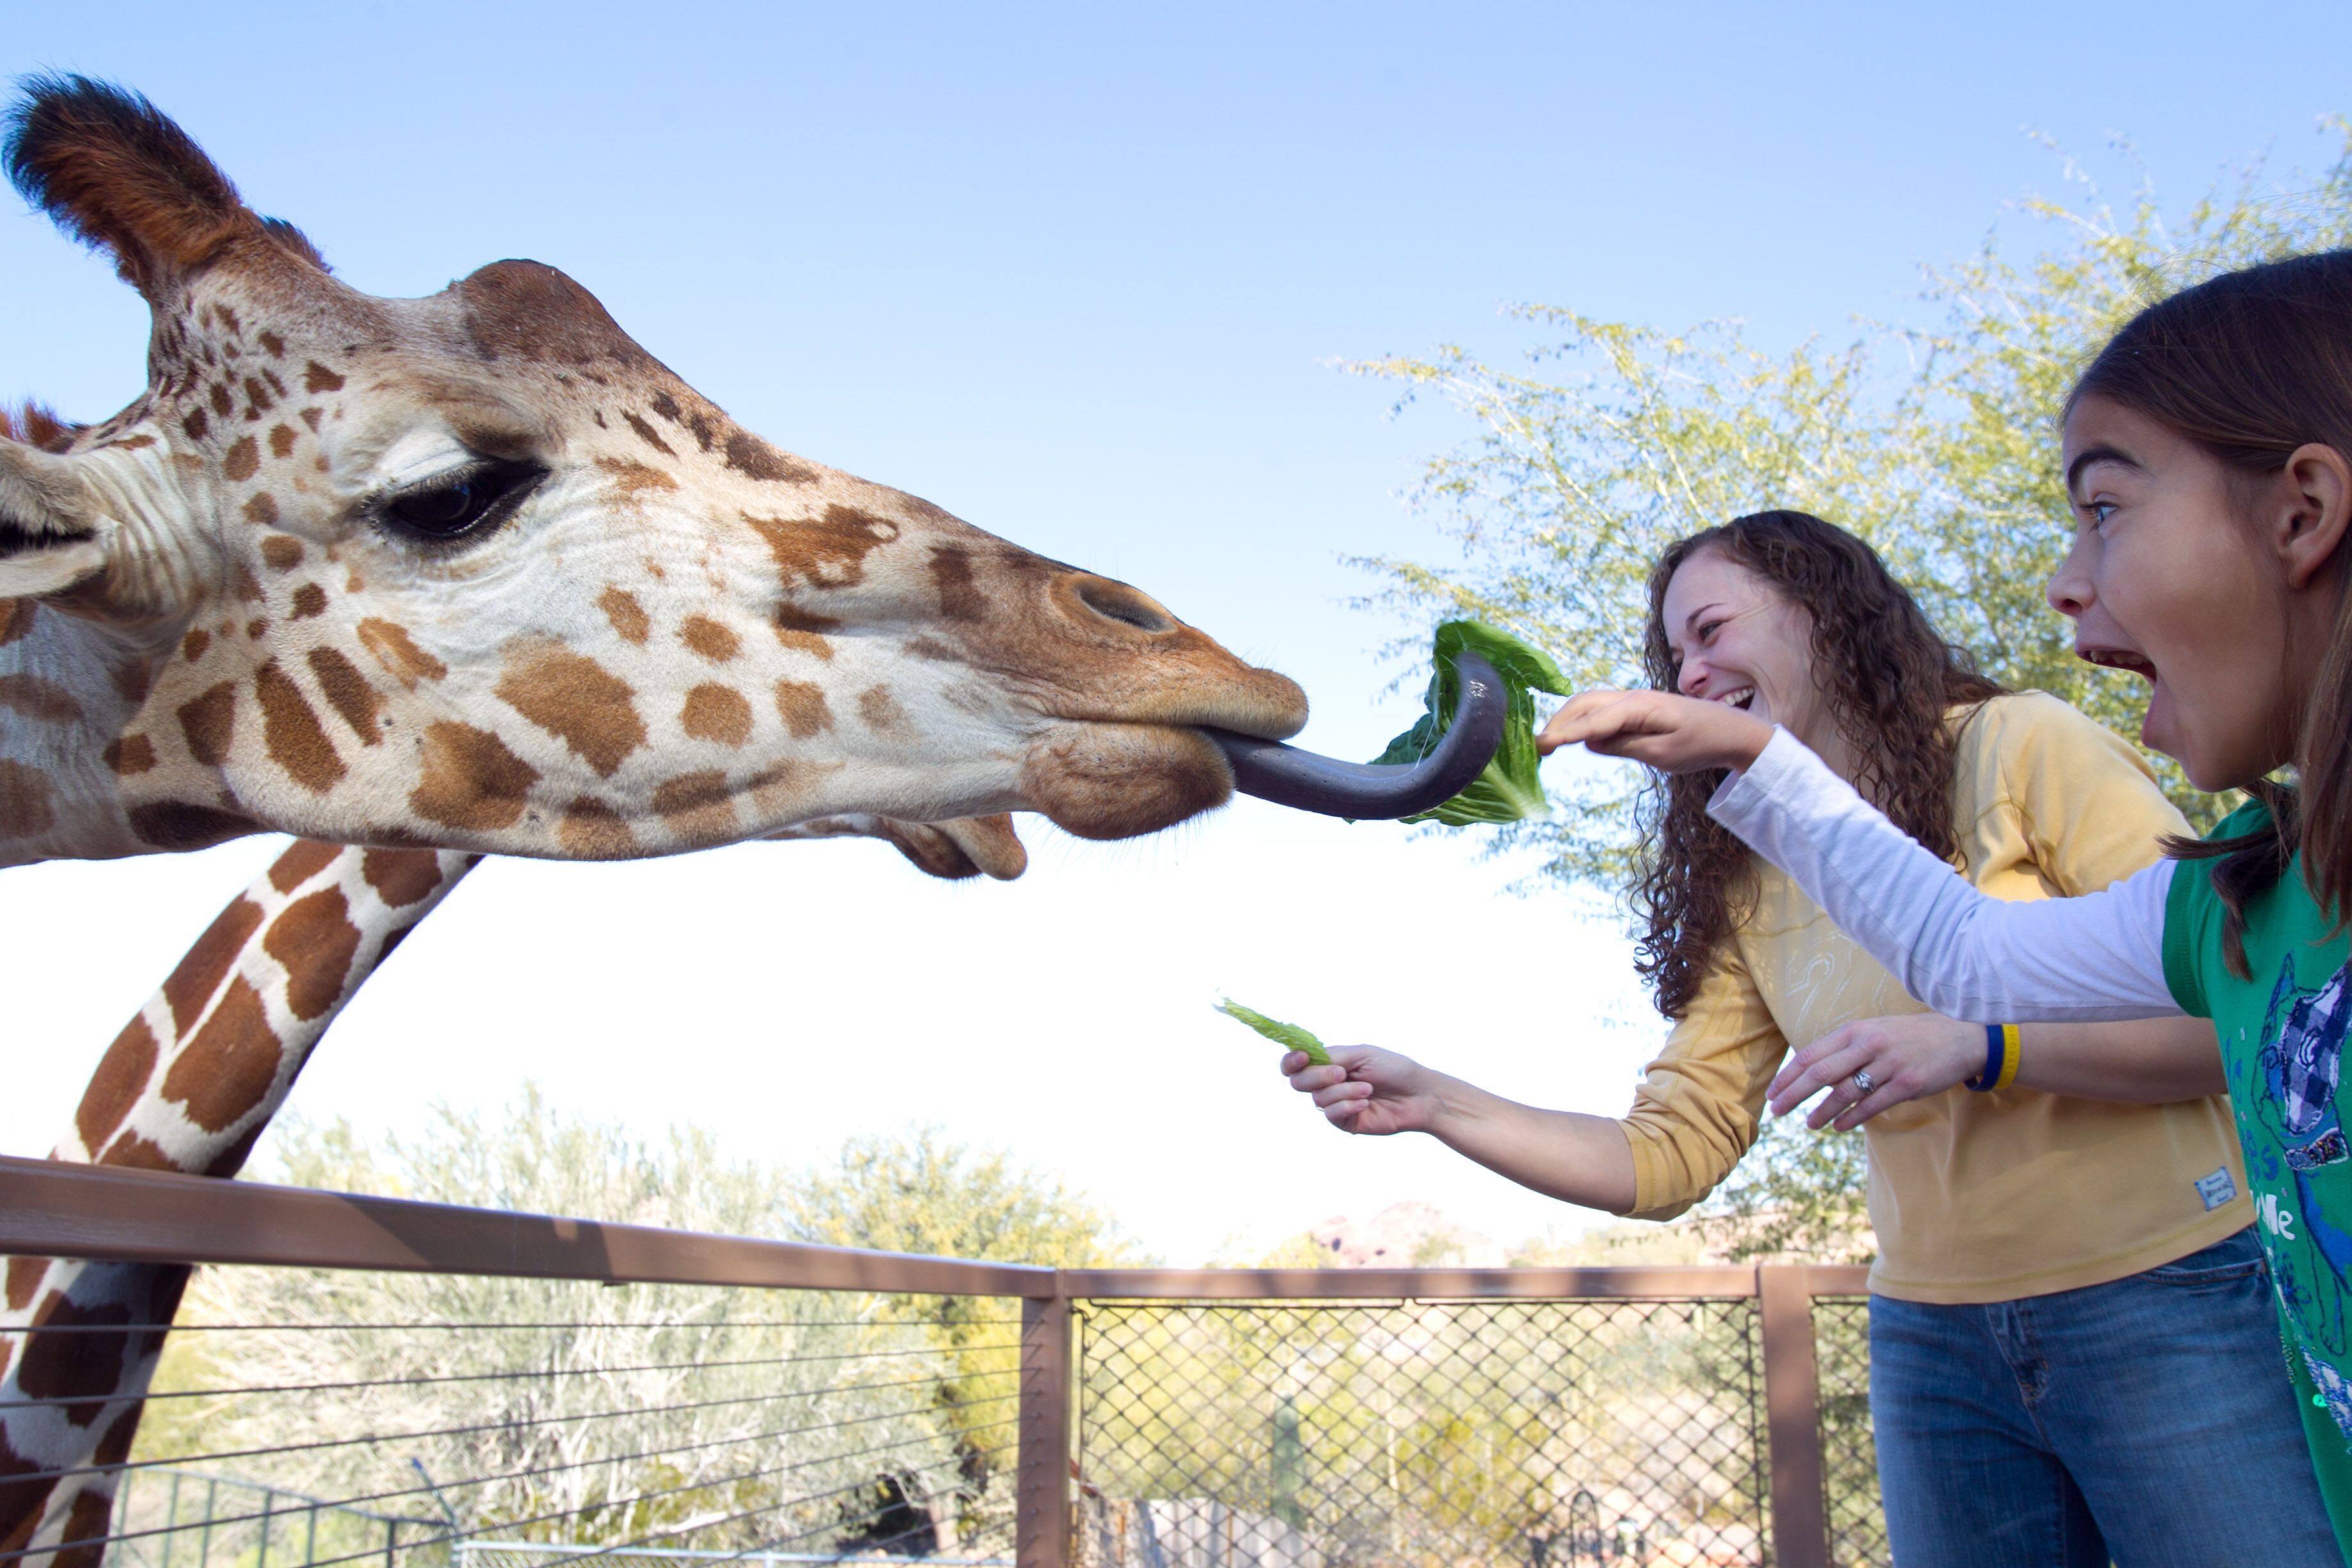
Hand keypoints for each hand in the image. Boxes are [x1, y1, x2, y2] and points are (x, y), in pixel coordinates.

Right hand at [1281, 1045, 1439, 1136]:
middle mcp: (1328, 1083)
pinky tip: (1365, 1103)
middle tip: (1342, 1073)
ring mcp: (1335, 1104)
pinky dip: (1347, 1106)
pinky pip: (1331, 1114)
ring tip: (1368, 1089)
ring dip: (1344, 1091)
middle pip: (1298, 1082)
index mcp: (1329, 1063)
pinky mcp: (1345, 1122)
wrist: (1419, 1094)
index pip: (1295, 1064)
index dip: (1291, 1061)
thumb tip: (1305, 1058)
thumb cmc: (1394, 1069)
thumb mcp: (1362, 1054)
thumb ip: (1331, 1056)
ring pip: (1318, 1098)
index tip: (1302, 1058)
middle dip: (1318, 1076)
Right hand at [1536, 688, 1772, 772]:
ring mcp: (1633, 699)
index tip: (1540, 745)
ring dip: (1567, 719)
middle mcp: (1632, 697)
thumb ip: (1624, 747)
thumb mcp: (1662, 755)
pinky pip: (1601, 708)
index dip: (1564, 734)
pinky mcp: (1636, 707)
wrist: (1730, 730)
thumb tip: (1590, 743)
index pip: (1592, 721)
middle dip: (1558, 722)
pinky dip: (1581, 719)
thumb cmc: (1700, 744)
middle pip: (1583, 703)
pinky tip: (1574, 735)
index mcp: (1639, 707)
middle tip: (1537, 747)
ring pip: (1589, 702)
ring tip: (1548, 742)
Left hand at [1766, 1014, 1985, 1130]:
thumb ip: (1845, 1047)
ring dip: (1821, 1111)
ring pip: (1845, 1093)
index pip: (1811, 1054)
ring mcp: (1889, 1065)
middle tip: (1776, 1111)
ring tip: (1809, 1124)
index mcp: (1856, 1030)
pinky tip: (1838, 1126)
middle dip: (1793, 1094)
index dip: (1788, 1075)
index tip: (1773, 1091)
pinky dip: (1851, 1118)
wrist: (1960, 1038)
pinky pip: (1872, 1105)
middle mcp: (1869, 1045)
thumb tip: (1811, 1070)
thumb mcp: (1874, 1030)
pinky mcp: (1907, 1085)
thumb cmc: (1909, 1036)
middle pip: (1821, 1074)